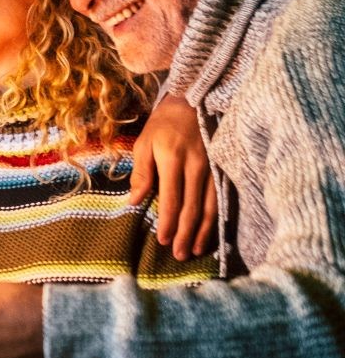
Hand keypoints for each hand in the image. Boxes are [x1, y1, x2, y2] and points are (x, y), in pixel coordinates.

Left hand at [130, 92, 217, 259]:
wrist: (193, 103)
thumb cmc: (163, 126)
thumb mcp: (144, 143)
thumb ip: (141, 172)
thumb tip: (135, 201)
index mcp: (173, 159)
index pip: (172, 199)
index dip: (168, 222)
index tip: (164, 241)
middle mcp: (196, 166)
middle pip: (193, 208)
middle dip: (186, 234)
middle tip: (180, 254)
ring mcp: (213, 168)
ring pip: (211, 206)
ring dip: (203, 231)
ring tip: (195, 250)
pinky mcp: (223, 169)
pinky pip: (221, 199)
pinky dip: (217, 219)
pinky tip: (213, 233)